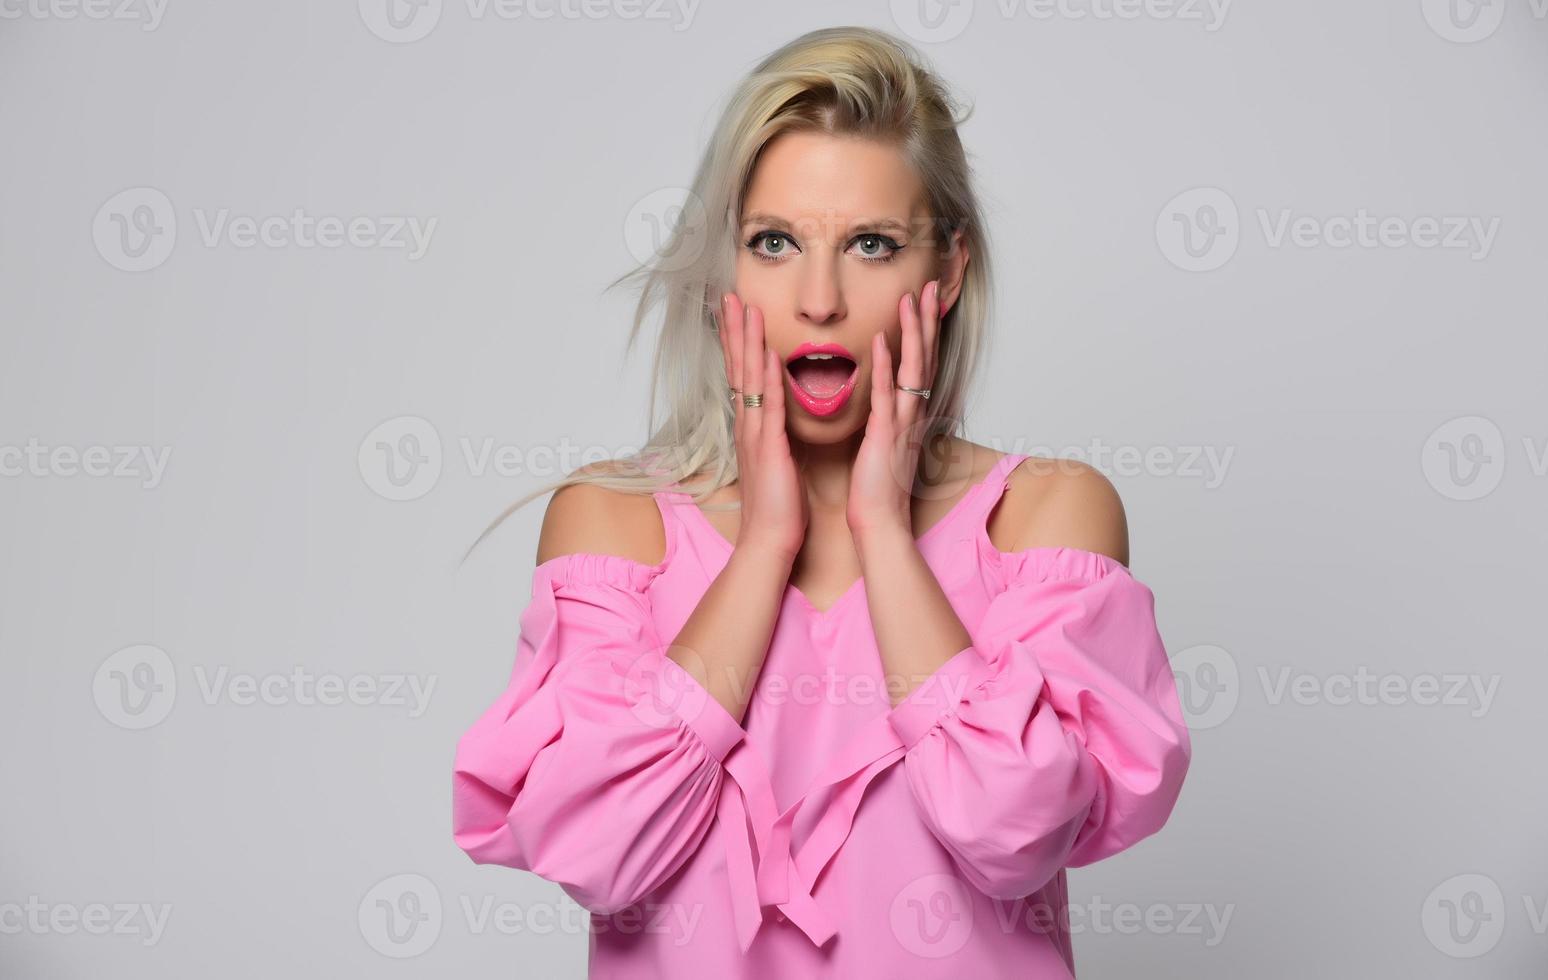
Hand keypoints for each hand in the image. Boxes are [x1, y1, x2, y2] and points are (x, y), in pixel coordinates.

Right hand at [717, 292, 807, 563]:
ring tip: (745, 308)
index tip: (737, 314)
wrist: (770, 540)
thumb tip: (778, 420)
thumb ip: (776, 437)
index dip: (739, 344)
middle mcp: (748, 426)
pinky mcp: (768, 448)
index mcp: (753, 429)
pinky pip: (768, 407)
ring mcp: (755, 435)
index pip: (743, 376)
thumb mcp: (778, 462)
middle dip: (734, 330)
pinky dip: (767, 379)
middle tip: (729, 296)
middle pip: (738, 368)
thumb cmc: (778, 506)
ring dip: (747, 342)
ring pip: (749, 379)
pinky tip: (768, 354)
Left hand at [847, 280, 942, 544]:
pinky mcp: (885, 436)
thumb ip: (887, 417)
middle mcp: (913, 414)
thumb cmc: (877, 488)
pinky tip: (883, 341)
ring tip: (911, 298)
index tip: (925, 299)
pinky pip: (888, 395)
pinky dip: (887, 367)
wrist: (879, 522)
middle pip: (927, 357)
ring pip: (914, 369)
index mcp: (909, 415)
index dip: (926, 330)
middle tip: (931, 285)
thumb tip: (885, 399)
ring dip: (913, 331)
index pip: (922, 363)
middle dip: (928, 319)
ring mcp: (902, 423)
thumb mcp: (884, 444)